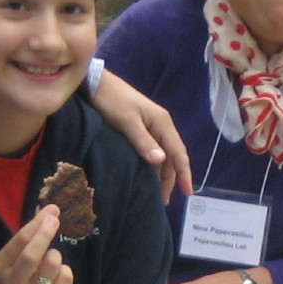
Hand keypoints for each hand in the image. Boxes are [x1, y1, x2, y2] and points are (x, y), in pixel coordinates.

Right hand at [0, 207, 72, 283]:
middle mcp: (14, 282)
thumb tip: (51, 209)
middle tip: (55, 220)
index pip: (20, 241)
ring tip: (51, 261)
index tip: (51, 210)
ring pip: (52, 264)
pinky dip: (65, 271)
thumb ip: (31, 234)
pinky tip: (56, 277)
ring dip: (56, 255)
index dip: (37, 224)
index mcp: (2, 265)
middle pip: (31, 255)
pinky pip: (66, 277)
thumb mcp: (17, 255)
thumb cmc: (21, 274)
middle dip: (45, 234)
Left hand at [92, 69, 193, 199]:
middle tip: (165, 201)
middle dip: (171, 179)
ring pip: (163, 155)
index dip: (184, 173)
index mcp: (162, 123)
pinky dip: (153, 166)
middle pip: (172, 157)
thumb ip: (144, 142)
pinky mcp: (141, 128)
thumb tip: (162, 162)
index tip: (187, 193)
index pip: (178, 152)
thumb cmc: (112, 101)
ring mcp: (151, 126)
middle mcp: (161, 125)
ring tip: (156, 194)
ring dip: (162, 174)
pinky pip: (153, 150)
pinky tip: (148, 176)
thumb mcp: (127, 122)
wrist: (95, 82)